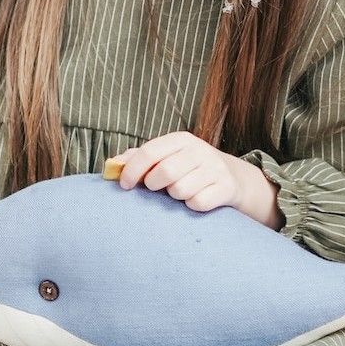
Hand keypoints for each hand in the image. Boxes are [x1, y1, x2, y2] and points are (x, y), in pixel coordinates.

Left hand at [112, 132, 279, 227]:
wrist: (233, 179)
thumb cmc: (188, 169)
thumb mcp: (167, 157)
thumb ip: (138, 159)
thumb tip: (112, 165)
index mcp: (180, 139)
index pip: (149, 152)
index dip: (132, 171)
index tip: (124, 186)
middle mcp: (199, 150)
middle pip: (165, 173)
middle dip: (154, 186)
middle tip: (157, 189)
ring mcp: (215, 168)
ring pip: (181, 190)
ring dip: (174, 197)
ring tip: (179, 192)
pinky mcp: (226, 188)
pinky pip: (198, 203)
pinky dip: (192, 205)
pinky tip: (195, 200)